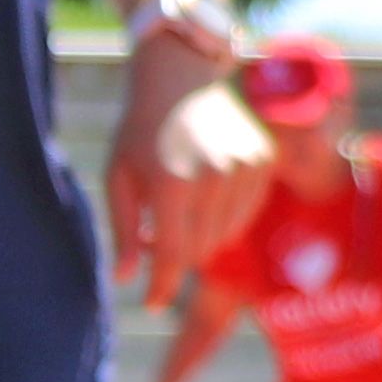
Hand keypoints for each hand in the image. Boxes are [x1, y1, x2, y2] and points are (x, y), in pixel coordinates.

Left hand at [108, 67, 269, 300]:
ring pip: (224, 237)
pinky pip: (244, 216)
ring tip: (176, 212)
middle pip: (200, 251)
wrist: (180, 76)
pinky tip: (203, 195)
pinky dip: (222, 219)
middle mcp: (214, 177)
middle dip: (175, 257)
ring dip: (200, 238)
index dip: (162, 288)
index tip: (152, 304)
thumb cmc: (139, 131)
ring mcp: (245, 169)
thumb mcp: (117, 178)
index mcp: (172, 182)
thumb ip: (123, 230)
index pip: (175, 257)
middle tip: (154, 238)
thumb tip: (125, 279)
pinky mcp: (263, 162)